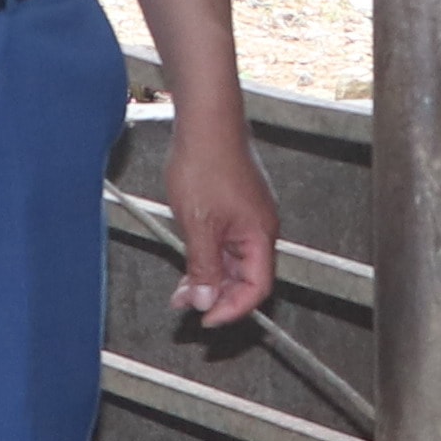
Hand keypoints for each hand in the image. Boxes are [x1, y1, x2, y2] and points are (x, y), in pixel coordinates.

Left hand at [166, 117, 279, 334]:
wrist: (205, 120)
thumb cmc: (205, 163)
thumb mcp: (198, 225)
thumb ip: (204, 267)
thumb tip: (207, 301)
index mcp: (260, 235)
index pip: (257, 288)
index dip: (233, 309)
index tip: (206, 320)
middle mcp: (260, 228)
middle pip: (245, 277)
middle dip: (216, 295)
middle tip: (184, 304)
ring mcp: (248, 215)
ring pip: (232, 260)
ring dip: (208, 277)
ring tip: (180, 289)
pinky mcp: (235, 205)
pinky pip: (225, 241)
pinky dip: (207, 256)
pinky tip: (187, 259)